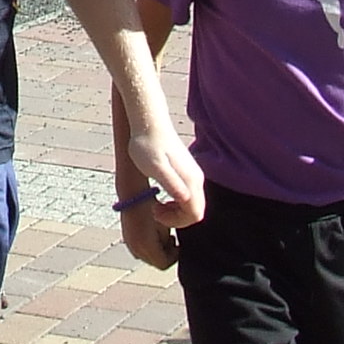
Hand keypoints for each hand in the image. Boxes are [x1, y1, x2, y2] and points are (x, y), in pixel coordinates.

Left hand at [111, 86, 204, 226]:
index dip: (177, 221)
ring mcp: (193, 175)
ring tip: (156, 204)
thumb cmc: (147, 145)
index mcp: (191, 180)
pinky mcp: (186, 172)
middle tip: (155, 209)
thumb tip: (186, 200)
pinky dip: (175, 203)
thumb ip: (171, 184)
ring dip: (175, 211)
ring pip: (192, 204)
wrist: (148, 123)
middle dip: (176, 218)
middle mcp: (196, 179)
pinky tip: (161, 196)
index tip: (157, 212)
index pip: (195, 214)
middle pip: (196, 211)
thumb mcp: (155, 167)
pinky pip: (187, 196)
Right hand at [118, 199, 180, 270]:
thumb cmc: (150, 208)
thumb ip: (169, 242)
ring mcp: (131, 245)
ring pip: (148, 257)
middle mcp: (137, 249)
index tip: (178, 247)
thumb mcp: (165, 227)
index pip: (164, 264)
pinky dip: (149, 246)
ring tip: (163, 235)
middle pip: (156, 263)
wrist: (134, 197)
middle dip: (166, 254)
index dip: (174, 257)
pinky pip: (141, 250)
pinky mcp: (128, 240)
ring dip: (158, 250)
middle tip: (172, 241)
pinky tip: (153, 233)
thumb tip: (173, 248)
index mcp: (147, 247)